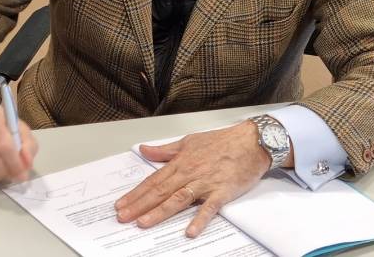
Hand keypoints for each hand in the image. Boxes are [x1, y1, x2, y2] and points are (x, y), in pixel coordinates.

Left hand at [115, 122, 275, 237]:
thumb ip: (165, 150)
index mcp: (180, 162)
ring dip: (160, 212)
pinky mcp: (222, 191)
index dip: (136, 193)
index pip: (152, 181)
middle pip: (160, 192)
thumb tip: (144, 150)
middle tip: (123, 218)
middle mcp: (189, 173)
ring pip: (178, 199)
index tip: (121, 204)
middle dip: (139, 206)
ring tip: (144, 223)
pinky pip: (209, 208)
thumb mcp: (188, 141)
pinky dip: (200, 219)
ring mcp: (205, 183)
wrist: (252, 141)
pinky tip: (189, 231)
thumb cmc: (222, 141)